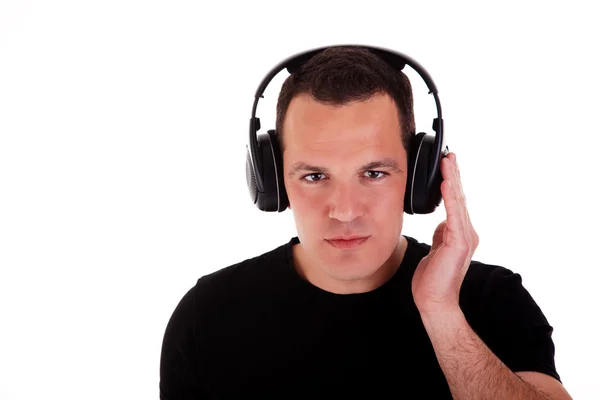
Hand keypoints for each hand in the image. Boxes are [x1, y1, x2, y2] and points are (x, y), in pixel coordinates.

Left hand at [411, 152, 478, 314]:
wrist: (434, 300)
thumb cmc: (432, 279)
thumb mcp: (435, 249)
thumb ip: (441, 234)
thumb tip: (442, 222)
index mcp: (460, 234)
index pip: (455, 203)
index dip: (451, 183)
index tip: (447, 165)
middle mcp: (467, 233)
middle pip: (459, 198)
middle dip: (453, 175)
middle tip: (449, 155)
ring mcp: (465, 237)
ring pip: (458, 203)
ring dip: (452, 181)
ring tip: (448, 162)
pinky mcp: (459, 243)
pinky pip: (454, 215)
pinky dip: (450, 199)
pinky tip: (446, 185)